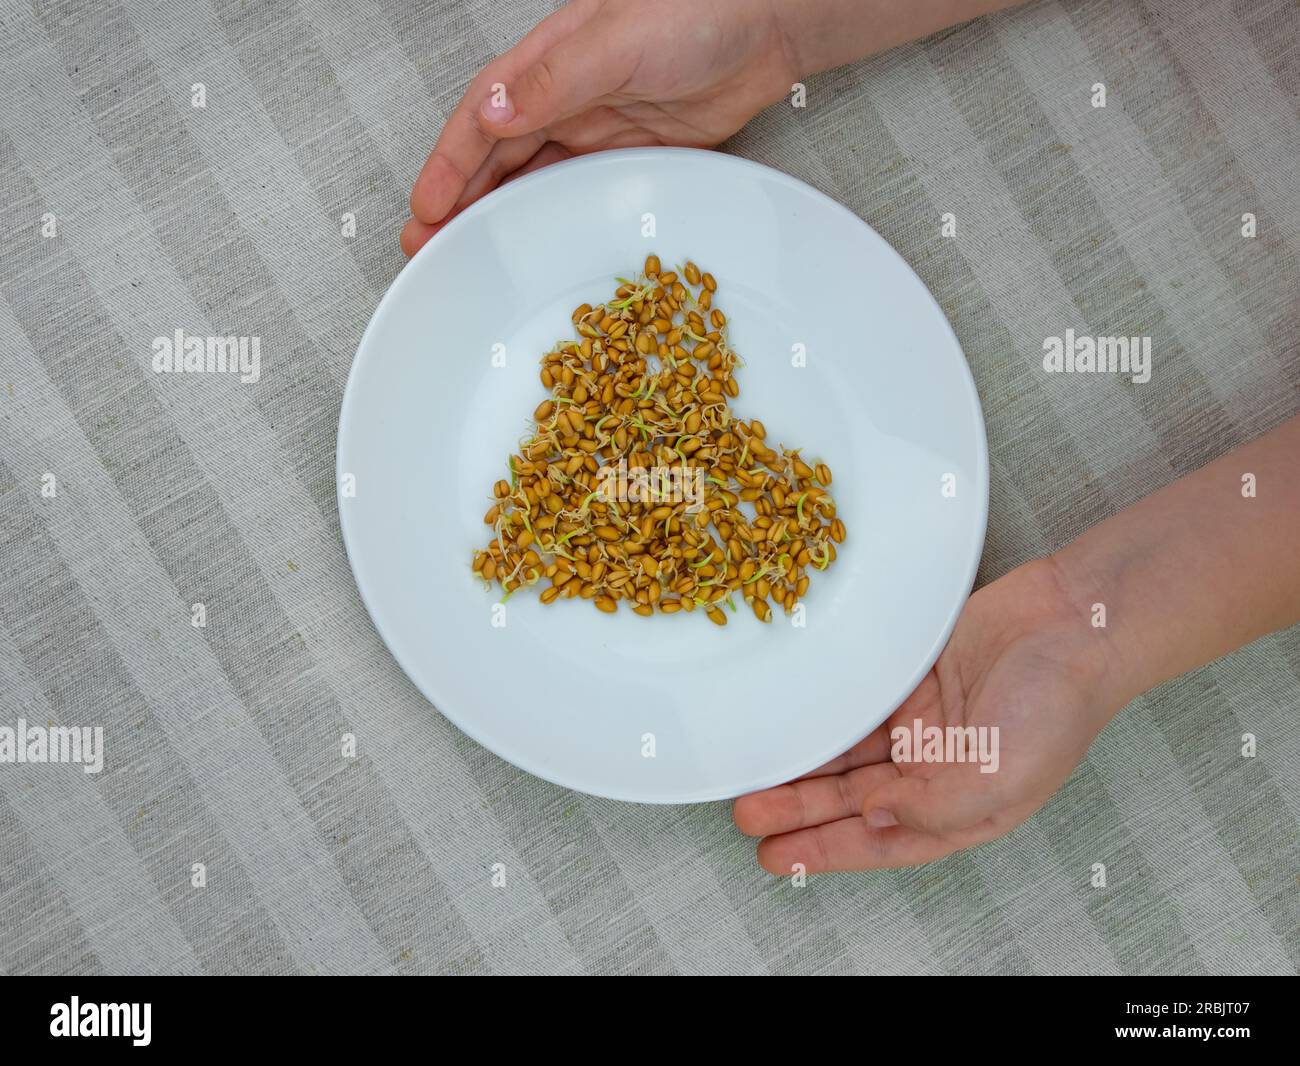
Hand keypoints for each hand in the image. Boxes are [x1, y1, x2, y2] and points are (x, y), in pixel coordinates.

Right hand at [401, 0, 797, 254]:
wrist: (770, 24)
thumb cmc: (697, 9)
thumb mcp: (615, 41)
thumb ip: (554, 81)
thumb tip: (491, 113)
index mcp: (547, 63)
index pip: (482, 118)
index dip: (449, 165)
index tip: (425, 209)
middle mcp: (565, 98)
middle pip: (498, 158)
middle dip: (461, 202)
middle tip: (428, 249)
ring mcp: (599, 130)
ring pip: (535, 181)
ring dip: (502, 217)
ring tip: (472, 258)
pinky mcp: (635, 156)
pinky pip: (584, 194)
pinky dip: (556, 220)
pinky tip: (540, 247)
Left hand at [733, 557, 1130, 871]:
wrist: (1075, 619)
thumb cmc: (1058, 703)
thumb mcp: (1001, 779)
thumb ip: (933, 809)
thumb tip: (871, 819)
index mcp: (963, 806)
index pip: (882, 840)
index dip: (827, 851)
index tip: (776, 856)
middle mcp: (937, 770)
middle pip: (853, 800)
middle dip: (800, 811)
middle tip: (748, 815)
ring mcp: (923, 723)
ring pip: (848, 755)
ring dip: (804, 768)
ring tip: (754, 778)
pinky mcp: (912, 679)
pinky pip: (856, 705)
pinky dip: (824, 718)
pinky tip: (789, 725)